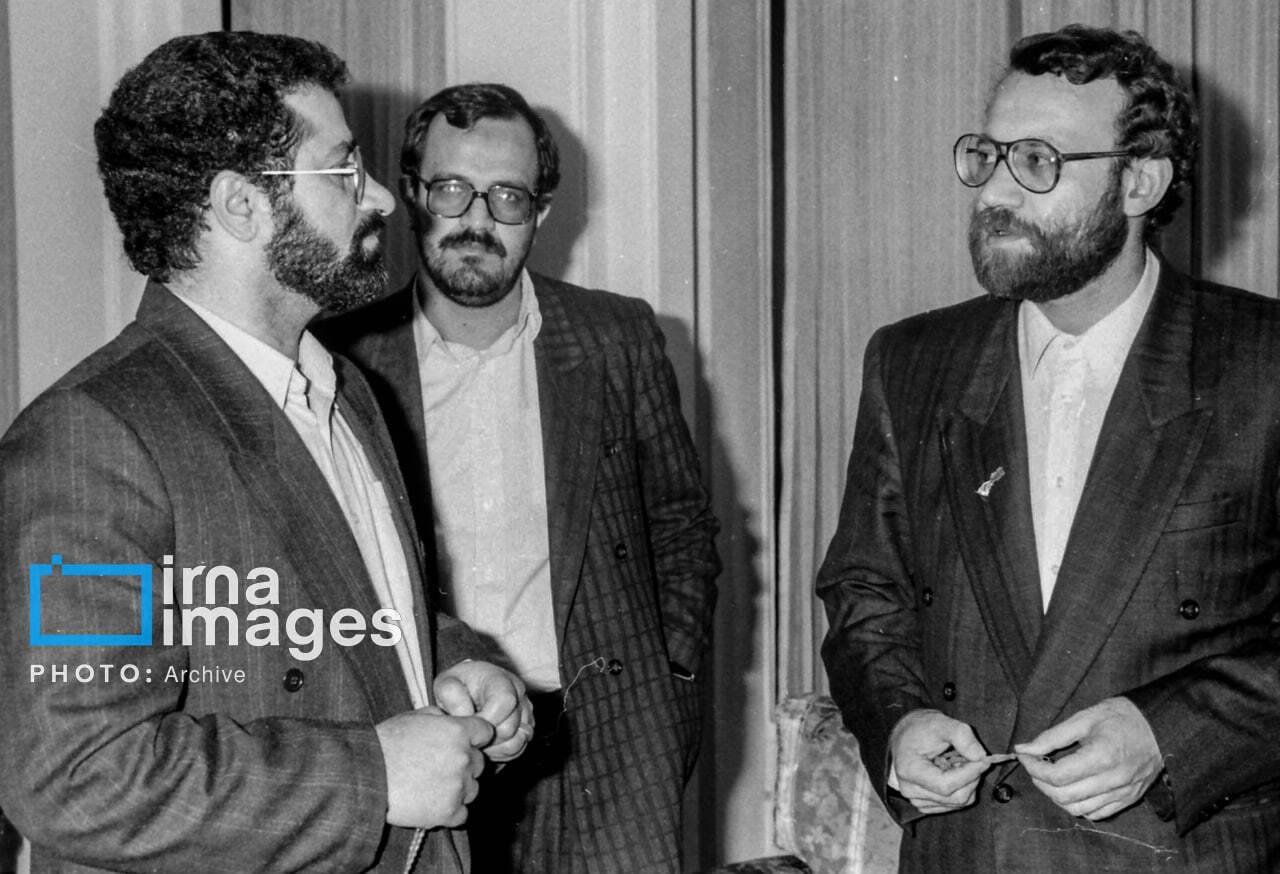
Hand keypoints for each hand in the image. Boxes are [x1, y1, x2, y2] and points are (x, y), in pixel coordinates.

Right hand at [375, 706, 493, 827]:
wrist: (366, 775)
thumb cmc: (385, 743)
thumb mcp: (412, 717)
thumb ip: (439, 716)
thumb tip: (449, 718)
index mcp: (458, 731)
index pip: (486, 732)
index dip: (474, 738)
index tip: (461, 744)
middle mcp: (464, 757)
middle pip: (479, 764)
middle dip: (464, 765)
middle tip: (438, 769)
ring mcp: (458, 786)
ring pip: (472, 789)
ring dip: (458, 789)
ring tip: (431, 788)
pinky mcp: (449, 812)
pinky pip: (462, 814)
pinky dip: (450, 812)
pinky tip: (431, 805)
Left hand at [434, 660, 533, 761]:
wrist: (468, 688)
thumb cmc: (458, 685)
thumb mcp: (446, 684)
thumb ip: (453, 698)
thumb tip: (468, 716)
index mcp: (500, 679)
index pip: (505, 702)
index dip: (485, 720)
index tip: (467, 723)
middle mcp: (518, 693)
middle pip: (510, 728)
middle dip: (486, 737)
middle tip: (469, 734)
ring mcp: (525, 710)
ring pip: (516, 742)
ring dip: (493, 747)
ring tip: (477, 738)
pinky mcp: (527, 725)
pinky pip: (518, 748)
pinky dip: (501, 751)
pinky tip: (486, 742)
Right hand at [889, 709, 991, 814]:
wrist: (906, 737)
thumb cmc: (920, 729)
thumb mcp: (941, 723)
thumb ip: (962, 736)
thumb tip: (980, 756)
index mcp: (909, 770)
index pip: (946, 785)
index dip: (970, 774)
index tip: (983, 760)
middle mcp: (910, 790)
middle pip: (956, 797)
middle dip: (972, 777)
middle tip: (972, 757)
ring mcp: (918, 800)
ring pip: (959, 802)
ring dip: (968, 782)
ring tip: (959, 762)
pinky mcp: (926, 804)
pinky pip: (956, 804)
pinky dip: (962, 788)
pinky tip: (954, 772)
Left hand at [1013, 696, 1162, 820]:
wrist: (1161, 726)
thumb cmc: (1122, 717)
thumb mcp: (1084, 718)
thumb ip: (1051, 736)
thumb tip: (1023, 749)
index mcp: (1102, 756)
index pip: (1057, 776)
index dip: (1034, 768)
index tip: (1024, 756)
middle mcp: (1113, 780)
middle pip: (1064, 796)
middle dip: (1041, 783)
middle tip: (1035, 766)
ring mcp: (1123, 793)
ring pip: (1078, 810)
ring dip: (1057, 796)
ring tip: (1052, 777)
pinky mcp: (1129, 800)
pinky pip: (1097, 814)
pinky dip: (1078, 805)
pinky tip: (1073, 787)